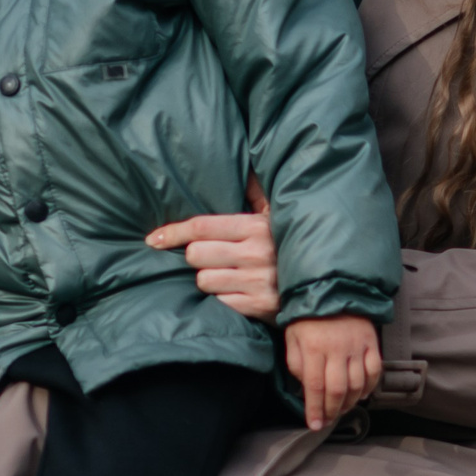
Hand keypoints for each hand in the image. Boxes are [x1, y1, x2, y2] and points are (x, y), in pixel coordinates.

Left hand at [145, 178, 277, 321]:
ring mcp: (257, 281)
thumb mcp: (277, 217)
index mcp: (256, 227)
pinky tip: (237, 294)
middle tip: (213, 259)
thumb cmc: (288, 247)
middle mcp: (255, 253)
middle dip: (198, 258)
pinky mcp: (258, 307)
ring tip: (229, 277)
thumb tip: (243, 168)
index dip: (173, 232)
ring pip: (203, 281)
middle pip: (196, 255)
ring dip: (209, 280)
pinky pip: (219, 303)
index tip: (154, 239)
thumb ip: (257, 194)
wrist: (322, 286)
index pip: (201, 227)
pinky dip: (222, 299)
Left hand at [283, 314, 381, 432]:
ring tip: (340, 409)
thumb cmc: (307, 318)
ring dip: (349, 403)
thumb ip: (297, 365)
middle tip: (327, 420)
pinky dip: (369, 388)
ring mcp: (357, 346)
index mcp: (314, 347)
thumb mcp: (293, 339)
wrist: (332, 289)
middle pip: (338, 390)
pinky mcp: (371, 343)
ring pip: (357, 385)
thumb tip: (307, 390)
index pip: (315, 386)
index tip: (314, 425)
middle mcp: (337, 348)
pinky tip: (360, 395)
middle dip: (331, 410)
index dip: (315, 409)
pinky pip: (374, 372)